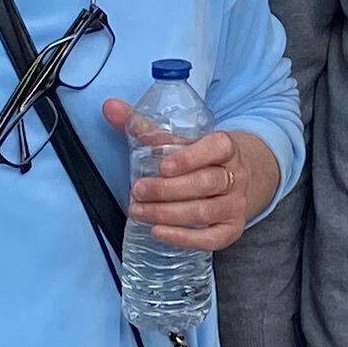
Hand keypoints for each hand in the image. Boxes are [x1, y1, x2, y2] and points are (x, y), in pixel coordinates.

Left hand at [109, 106, 280, 254]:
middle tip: (138, 191)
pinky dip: (184, 238)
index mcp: (226, 148)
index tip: (163, 166)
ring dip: (168, 213)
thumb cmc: (197, 159)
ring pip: (205, 211)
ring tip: (139, 211)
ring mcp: (236, 205)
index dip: (192, 157)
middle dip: (168, 190)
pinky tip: (158, 232)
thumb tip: (110, 107)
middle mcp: (236, 176)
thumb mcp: (177, 140)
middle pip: (207, 183)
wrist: (233, 180)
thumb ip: (143, 126)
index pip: (218, 147)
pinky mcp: (231, 230)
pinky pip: (212, 239)